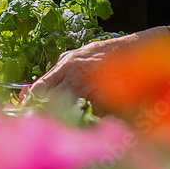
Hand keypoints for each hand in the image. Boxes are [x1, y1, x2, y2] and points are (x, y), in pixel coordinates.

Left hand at [29, 28, 167, 102]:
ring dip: (66, 114)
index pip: (38, 89)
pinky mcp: (103, 101)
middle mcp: (75, 77)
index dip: (31, 101)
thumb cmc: (111, 51)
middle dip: (46, 109)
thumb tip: (41, 82)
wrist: (139, 51)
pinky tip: (89, 113)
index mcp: (67, 65)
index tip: (30, 108)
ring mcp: (89, 90)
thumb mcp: (81, 53)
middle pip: (48, 103)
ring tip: (71, 114)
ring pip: (66, 112)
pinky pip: (86, 115)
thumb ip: (61, 66)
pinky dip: (85, 117)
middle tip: (48, 114)